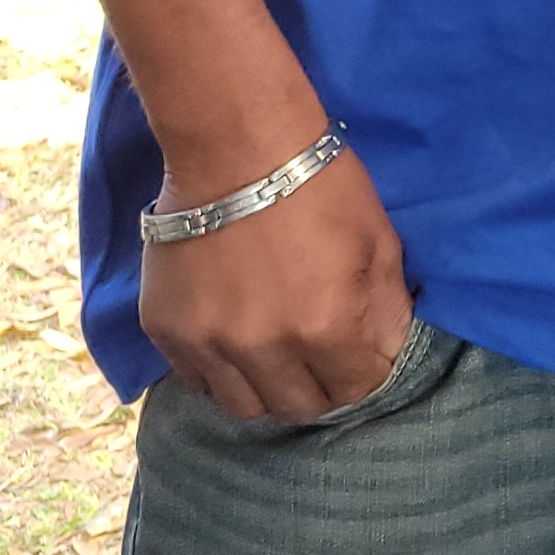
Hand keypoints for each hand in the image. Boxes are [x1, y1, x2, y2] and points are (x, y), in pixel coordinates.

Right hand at [137, 142, 413, 420]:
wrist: (235, 147)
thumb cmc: (321, 186)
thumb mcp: (378, 241)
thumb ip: (386, 307)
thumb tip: (388, 351)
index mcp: (326, 327)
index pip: (355, 389)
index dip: (366, 374)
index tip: (362, 357)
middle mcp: (263, 349)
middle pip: (298, 407)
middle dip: (320, 388)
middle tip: (322, 360)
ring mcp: (208, 344)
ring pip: (244, 407)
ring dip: (268, 389)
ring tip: (278, 359)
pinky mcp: (166, 331)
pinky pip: (198, 380)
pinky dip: (222, 372)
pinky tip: (237, 343)